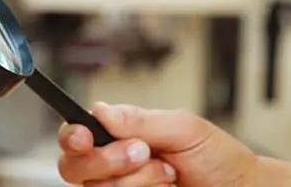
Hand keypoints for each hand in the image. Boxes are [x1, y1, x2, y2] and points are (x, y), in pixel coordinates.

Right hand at [57, 102, 258, 186]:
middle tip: (144, 153)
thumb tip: (101, 110)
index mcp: (120, 135)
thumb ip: (141, 119)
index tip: (85, 137)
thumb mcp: (185, 128)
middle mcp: (114, 165)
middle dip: (108, 160)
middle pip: (75, 168)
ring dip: (136, 182)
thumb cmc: (218, 158)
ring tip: (168, 174)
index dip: (72, 137)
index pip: (76, 135)